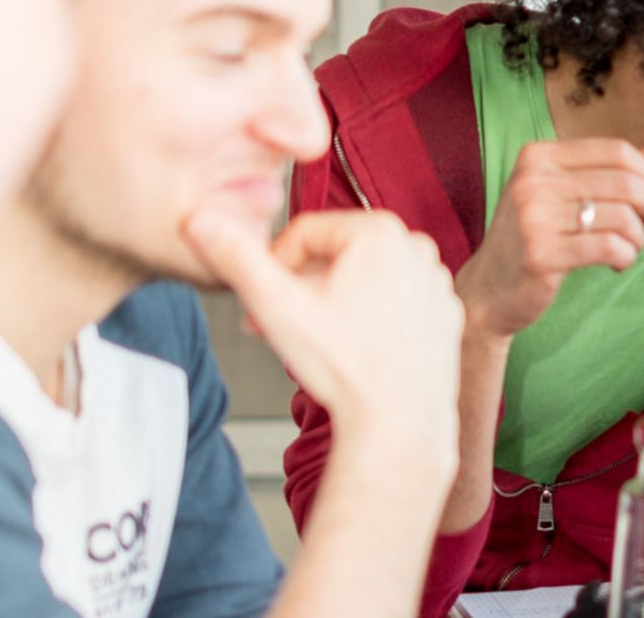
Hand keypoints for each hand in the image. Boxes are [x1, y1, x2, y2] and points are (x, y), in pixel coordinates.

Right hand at [186, 210, 463, 468]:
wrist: (399, 424)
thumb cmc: (344, 367)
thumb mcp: (277, 307)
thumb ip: (237, 260)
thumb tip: (199, 221)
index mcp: (380, 232)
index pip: (304, 233)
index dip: (274, 268)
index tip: (263, 306)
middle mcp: (417, 247)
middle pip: (336, 256)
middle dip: (300, 288)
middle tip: (275, 327)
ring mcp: (436, 281)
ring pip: (364, 279)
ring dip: (331, 303)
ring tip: (313, 343)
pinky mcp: (444, 312)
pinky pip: (393, 303)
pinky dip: (369, 319)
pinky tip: (353, 350)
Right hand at [455, 139, 643, 339]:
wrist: (487, 291)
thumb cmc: (535, 238)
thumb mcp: (568, 196)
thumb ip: (617, 172)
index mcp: (538, 156)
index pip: (616, 150)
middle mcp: (533, 180)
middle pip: (625, 182)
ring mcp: (533, 217)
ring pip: (622, 216)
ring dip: (640, 237)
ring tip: (631, 249)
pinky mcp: (540, 254)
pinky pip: (610, 247)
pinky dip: (626, 256)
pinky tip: (618, 263)